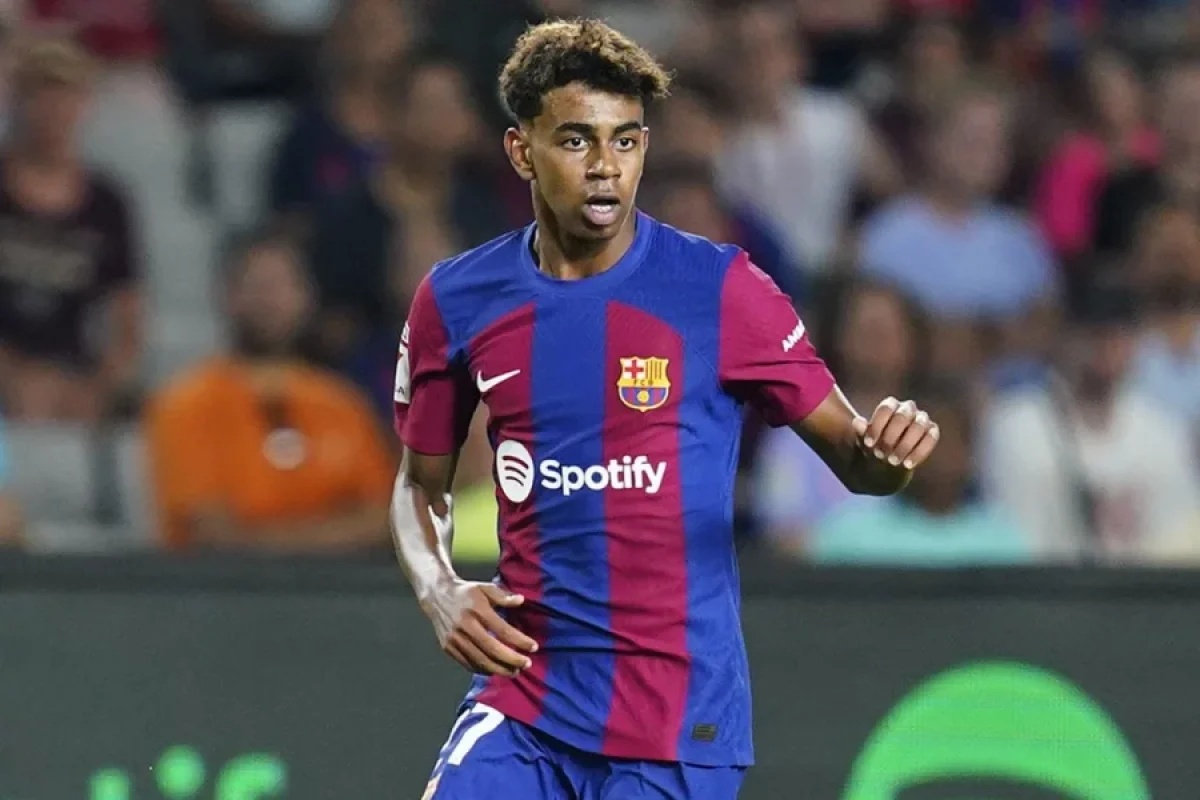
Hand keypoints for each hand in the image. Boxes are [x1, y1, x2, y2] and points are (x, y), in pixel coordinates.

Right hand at [421, 580, 538, 676]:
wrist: (436, 596)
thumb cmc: (466, 592)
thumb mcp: (485, 587)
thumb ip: (503, 595)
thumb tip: (521, 601)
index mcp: (476, 609)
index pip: (502, 630)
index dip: (519, 641)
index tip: (534, 647)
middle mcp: (464, 625)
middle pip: (491, 649)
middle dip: (511, 660)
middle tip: (527, 664)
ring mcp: (454, 638)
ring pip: (479, 660)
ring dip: (499, 669)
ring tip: (515, 671)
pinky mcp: (448, 647)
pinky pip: (467, 663)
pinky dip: (483, 669)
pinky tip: (496, 670)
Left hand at [852, 396, 939, 471]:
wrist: (887, 460)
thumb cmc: (875, 445)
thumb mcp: (865, 441)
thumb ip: (862, 431)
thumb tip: (857, 422)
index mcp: (890, 405)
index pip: (885, 409)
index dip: (876, 426)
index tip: (868, 444)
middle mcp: (908, 408)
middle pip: (902, 416)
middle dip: (890, 437)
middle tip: (880, 455)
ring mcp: (922, 419)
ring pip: (918, 426)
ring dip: (905, 445)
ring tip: (892, 462)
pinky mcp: (932, 431)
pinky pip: (931, 438)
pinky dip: (919, 452)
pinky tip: (907, 465)